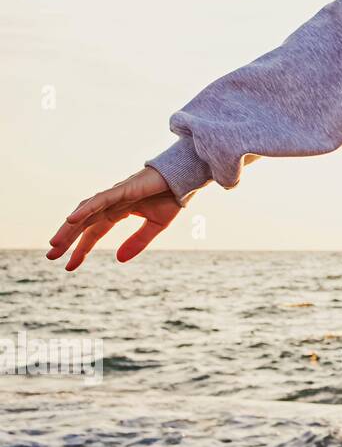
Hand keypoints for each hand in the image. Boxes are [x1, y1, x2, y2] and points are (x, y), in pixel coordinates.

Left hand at [47, 167, 180, 270]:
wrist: (185, 179)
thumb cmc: (171, 198)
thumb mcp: (155, 226)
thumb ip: (137, 242)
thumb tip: (118, 260)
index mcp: (118, 212)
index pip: (94, 232)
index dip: (82, 249)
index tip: (69, 266)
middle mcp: (111, 204)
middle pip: (84, 224)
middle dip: (67, 240)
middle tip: (51, 256)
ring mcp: (114, 196)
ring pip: (85, 213)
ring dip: (69, 228)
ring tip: (55, 244)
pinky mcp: (121, 190)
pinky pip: (99, 201)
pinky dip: (84, 210)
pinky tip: (71, 220)